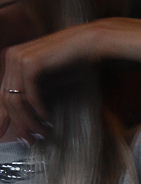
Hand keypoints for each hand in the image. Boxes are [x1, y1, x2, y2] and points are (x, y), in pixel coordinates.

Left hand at [0, 20, 103, 141]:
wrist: (90, 43)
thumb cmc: (75, 60)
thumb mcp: (50, 78)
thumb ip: (36, 92)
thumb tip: (29, 116)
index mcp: (12, 59)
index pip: (3, 93)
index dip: (7, 117)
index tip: (12, 135)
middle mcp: (11, 57)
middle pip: (6, 98)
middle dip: (18, 123)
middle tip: (30, 140)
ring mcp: (18, 59)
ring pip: (16, 100)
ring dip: (29, 120)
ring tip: (42, 133)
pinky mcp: (31, 64)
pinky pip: (30, 96)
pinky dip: (39, 111)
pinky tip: (48, 120)